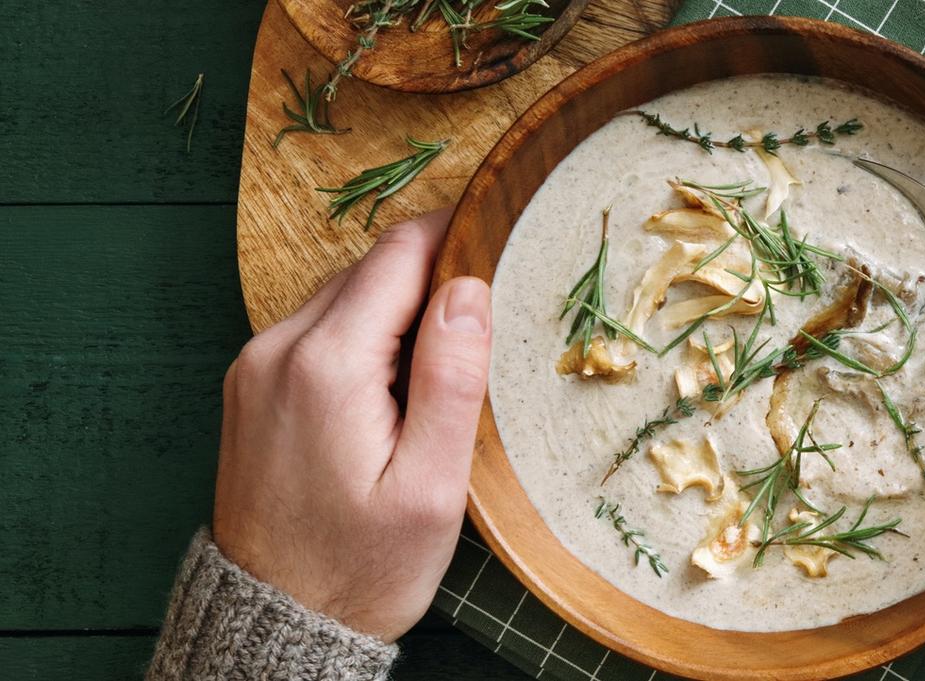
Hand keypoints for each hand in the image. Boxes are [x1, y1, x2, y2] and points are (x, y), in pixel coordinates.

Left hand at [212, 211, 490, 641]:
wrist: (277, 621)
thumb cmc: (363, 565)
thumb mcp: (430, 484)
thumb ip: (450, 378)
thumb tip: (469, 288)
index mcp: (327, 364)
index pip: (399, 256)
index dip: (456, 233)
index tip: (502, 233)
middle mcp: (277, 350)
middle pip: (369, 271)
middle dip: (431, 277)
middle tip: (489, 312)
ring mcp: (254, 367)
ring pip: (343, 298)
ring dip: (397, 309)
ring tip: (446, 359)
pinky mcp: (250, 388)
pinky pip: (317, 331)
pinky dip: (363, 336)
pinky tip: (394, 385)